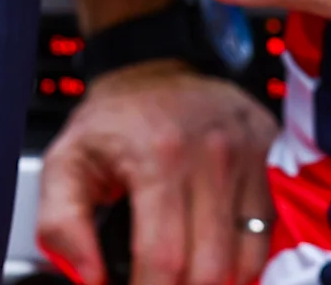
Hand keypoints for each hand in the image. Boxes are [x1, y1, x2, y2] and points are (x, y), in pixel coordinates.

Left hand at [35, 60, 276, 284]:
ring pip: (244, 260)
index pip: (162, 260)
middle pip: (209, 269)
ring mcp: (248, 157)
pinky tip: (212, 259)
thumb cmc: (113, 121)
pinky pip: (264, 234)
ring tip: (183, 277)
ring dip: (214, 283)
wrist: (157, 67)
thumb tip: (90, 279)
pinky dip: (241, 262)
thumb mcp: (65, 163)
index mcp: (159, 157)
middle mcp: (212, 156)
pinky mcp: (269, 158)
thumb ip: (62, 226)